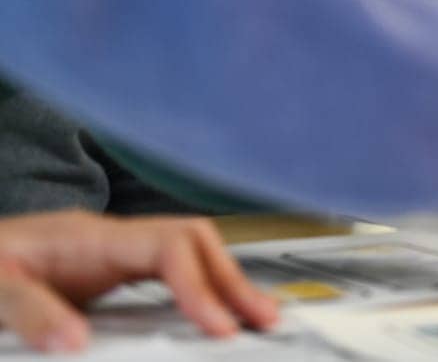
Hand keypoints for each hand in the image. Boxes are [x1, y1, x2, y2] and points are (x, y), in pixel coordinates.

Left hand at [0, 211, 276, 352]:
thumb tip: (78, 341)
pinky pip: (166, 273)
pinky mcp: (103, 274)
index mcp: (88, 237)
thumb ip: (29, 312)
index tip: (219, 328)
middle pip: (194, 243)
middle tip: (265, 320)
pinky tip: (207, 317)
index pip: (170, 247)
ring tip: (253, 320)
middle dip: (233, 280)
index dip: (201, 286)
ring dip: (223, 284)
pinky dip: (197, 292)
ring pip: (187, 254)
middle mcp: (107, 239)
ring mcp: (108, 253)